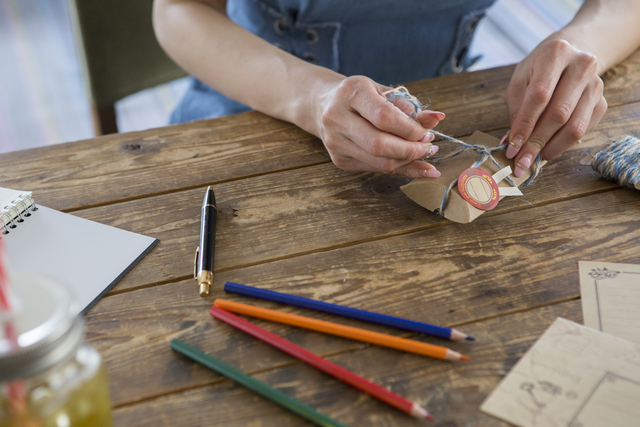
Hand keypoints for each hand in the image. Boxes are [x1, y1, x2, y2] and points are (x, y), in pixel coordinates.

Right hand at [314, 76, 444, 177]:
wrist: (322, 105)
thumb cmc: (359, 96)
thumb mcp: (382, 92)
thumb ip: (408, 106)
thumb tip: (437, 119)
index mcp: (351, 93)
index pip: (384, 117)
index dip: (410, 129)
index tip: (427, 133)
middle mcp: (337, 118)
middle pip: (379, 144)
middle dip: (410, 151)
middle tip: (428, 148)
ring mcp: (335, 142)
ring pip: (378, 162)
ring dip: (406, 161)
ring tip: (422, 154)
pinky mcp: (338, 159)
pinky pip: (374, 168)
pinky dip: (396, 167)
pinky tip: (409, 162)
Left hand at [504, 39, 607, 176]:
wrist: (571, 56)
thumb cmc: (538, 70)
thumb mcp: (520, 80)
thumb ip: (516, 109)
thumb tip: (511, 143)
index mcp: (556, 53)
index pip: (540, 95)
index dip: (525, 124)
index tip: (512, 146)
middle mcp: (582, 66)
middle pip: (559, 113)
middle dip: (536, 142)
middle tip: (520, 161)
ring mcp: (596, 85)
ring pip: (574, 126)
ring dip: (550, 148)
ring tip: (532, 159)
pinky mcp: (602, 103)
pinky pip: (583, 131)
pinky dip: (562, 144)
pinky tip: (547, 148)